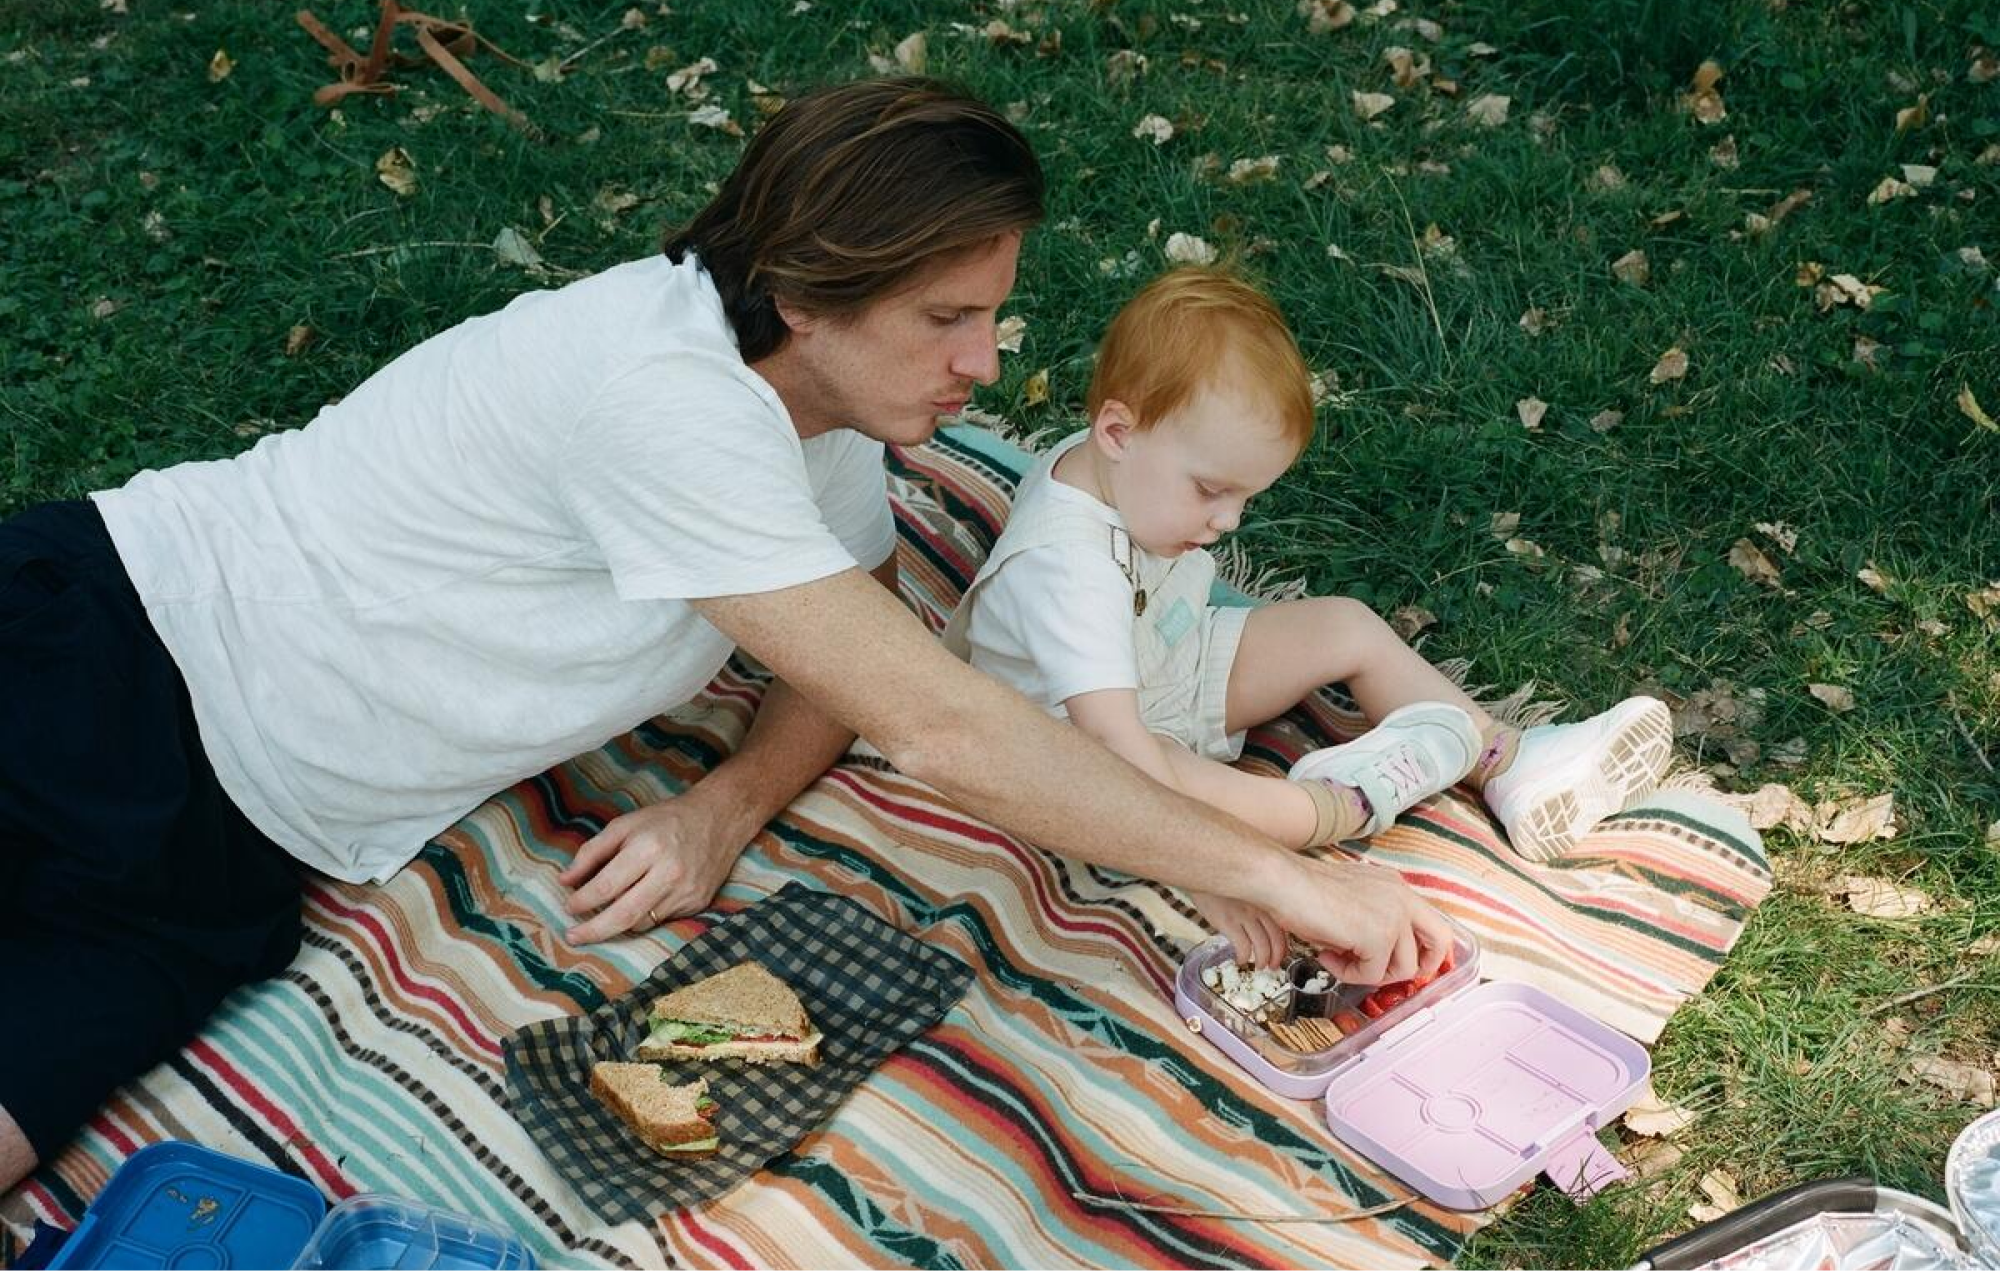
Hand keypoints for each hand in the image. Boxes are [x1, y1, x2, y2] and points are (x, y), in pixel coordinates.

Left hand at [558, 790, 751, 942]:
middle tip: (572, 936)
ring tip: (604, 916)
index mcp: (648, 849)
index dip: (583, 901)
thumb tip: (565, 880)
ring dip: (617, 923)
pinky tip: (638, 904)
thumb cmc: (666, 820)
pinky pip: (660, 920)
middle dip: (593, 930)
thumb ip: (592, 851)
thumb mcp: (625, 825)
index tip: (568, 907)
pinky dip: (643, 917)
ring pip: (641, 922)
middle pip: (624, 915)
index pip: (607, 886)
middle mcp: (669, 873)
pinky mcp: (698, 903)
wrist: (719, 819)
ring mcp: (686, 892)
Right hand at [1187, 890, 1288, 969]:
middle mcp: (1259, 908)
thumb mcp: (1249, 889)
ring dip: (1261, 960)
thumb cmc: (1224, 881)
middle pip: (1276, 940)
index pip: (1283, 929)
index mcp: (1266, 901)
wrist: (1203, 872)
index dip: (1284, 947)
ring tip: (1258, 965)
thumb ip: (1261, 903)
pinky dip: (1244, 957)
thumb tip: (1268, 924)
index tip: (1281, 955)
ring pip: (1261, 946)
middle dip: (1276, 958)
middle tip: (1272, 966)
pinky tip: (1240, 959)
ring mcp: (1243, 915)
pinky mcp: (1227, 921)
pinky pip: (1242, 946)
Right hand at [1253, 853, 1452, 985]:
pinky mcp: (1379, 936)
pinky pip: (1373, 974)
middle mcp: (1402, 897)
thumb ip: (1372, 921)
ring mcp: (1394, 916)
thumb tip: (1375, 955)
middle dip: (1422, 965)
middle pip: (1439, 940)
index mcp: (1395, 886)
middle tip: (1391, 973)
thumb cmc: (1303, 890)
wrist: (1284, 883)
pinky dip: (1349, 974)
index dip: (1424, 948)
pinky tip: (1327, 957)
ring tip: (1338, 959)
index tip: (1405, 962)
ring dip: (1370, 973)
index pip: (1430, 921)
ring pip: (1404, 967)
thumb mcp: (1350, 902)